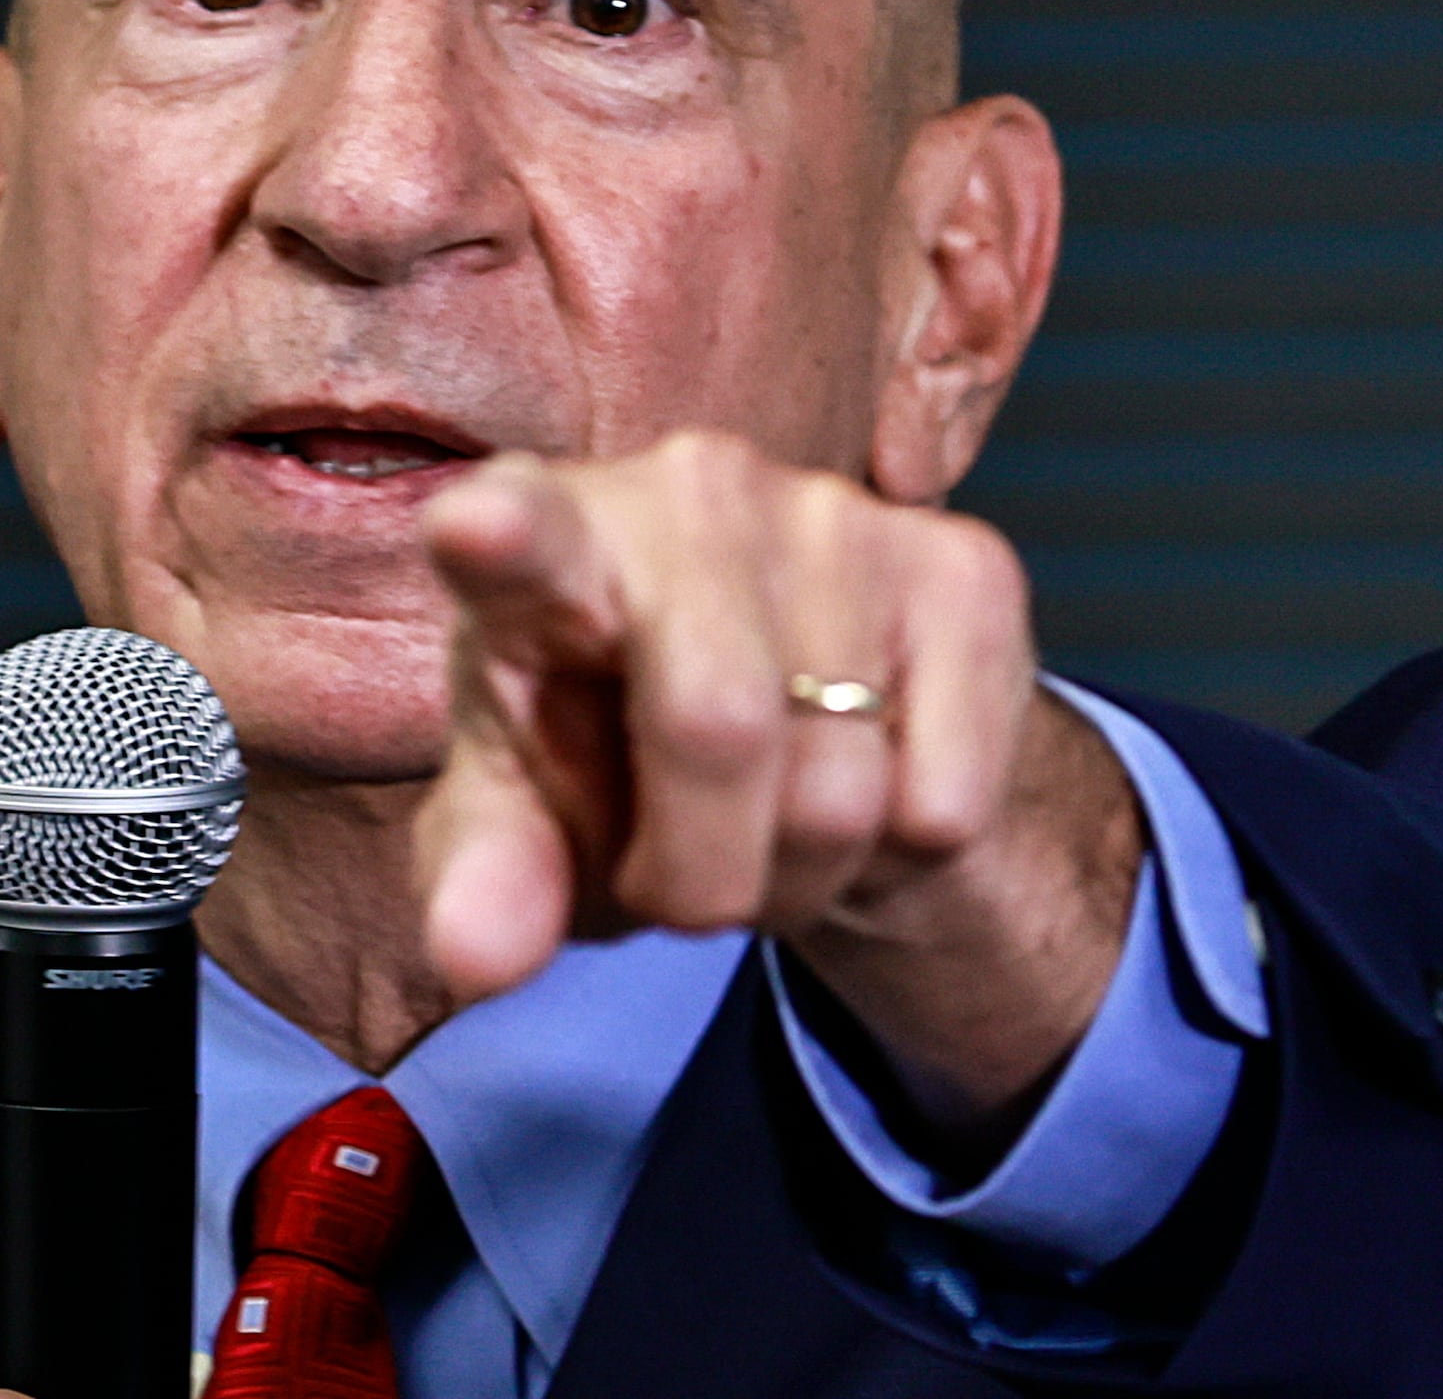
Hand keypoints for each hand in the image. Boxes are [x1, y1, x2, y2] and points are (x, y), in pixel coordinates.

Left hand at [415, 431, 1140, 1127]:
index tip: (477, 528)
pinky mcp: (966, 570)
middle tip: (678, 879)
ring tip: (764, 828)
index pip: (517, 533)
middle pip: (717, 727)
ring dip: (797, 877)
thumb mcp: (531, 826)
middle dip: (698, 875)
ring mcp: (836, 514)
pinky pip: (945, 804)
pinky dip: (901, 853)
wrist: (797, 733)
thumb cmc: (618, 760)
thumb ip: (489, 882)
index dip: (502, 536)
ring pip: (840, 793)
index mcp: (544, 540)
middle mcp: (689, 489)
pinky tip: (867, 780)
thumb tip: (476, 953)